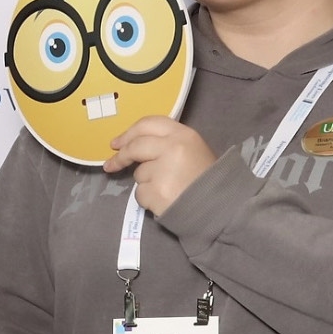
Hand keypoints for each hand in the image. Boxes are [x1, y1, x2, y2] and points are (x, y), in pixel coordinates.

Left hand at [102, 116, 216, 215]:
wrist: (220, 209)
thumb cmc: (206, 180)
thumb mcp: (193, 151)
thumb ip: (167, 144)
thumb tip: (134, 146)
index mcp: (184, 135)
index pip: (148, 124)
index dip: (129, 133)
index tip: (116, 143)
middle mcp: (172, 148)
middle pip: (135, 147)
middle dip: (121, 156)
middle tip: (111, 165)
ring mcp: (163, 171)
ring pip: (139, 173)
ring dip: (146, 182)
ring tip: (169, 188)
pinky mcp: (156, 192)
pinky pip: (141, 193)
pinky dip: (149, 198)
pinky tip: (166, 200)